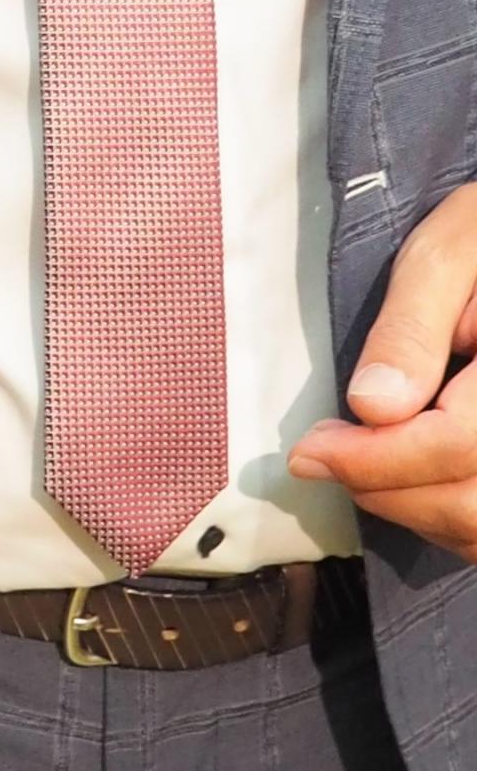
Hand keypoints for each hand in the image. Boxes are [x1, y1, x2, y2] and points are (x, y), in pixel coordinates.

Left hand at [290, 179, 476, 558]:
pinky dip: (447, 518)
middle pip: (472, 503)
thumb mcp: (448, 252)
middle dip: (384, 488)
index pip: (459, 444)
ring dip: (412, 510)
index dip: (375, 459)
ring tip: (366, 460)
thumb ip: (412, 326)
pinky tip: (412, 474)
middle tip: (325, 454)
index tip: (309, 450)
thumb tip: (371, 407)